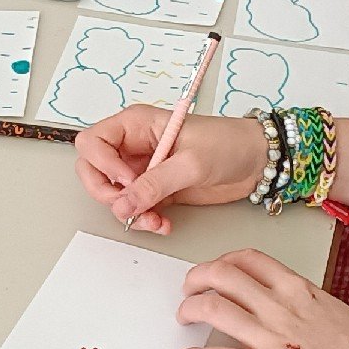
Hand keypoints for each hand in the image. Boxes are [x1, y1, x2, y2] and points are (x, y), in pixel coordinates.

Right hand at [74, 105, 265, 236]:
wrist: (256, 161)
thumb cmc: (228, 143)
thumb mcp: (191, 163)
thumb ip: (155, 184)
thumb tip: (124, 203)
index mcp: (136, 124)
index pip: (93, 142)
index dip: (102, 165)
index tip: (126, 180)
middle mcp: (134, 145)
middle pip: (93, 170)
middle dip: (107, 193)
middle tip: (129, 206)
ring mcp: (143, 169)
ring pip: (114, 194)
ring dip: (129, 212)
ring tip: (154, 221)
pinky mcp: (155, 189)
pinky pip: (135, 208)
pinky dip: (144, 219)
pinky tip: (163, 223)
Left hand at [178, 249, 348, 348]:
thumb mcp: (336, 312)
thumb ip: (307, 305)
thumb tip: (289, 305)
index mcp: (299, 290)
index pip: (249, 260)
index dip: (223, 261)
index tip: (214, 270)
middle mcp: (280, 308)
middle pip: (222, 276)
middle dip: (196, 279)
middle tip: (189, 291)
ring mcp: (270, 340)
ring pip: (213, 310)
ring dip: (190, 311)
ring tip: (185, 318)